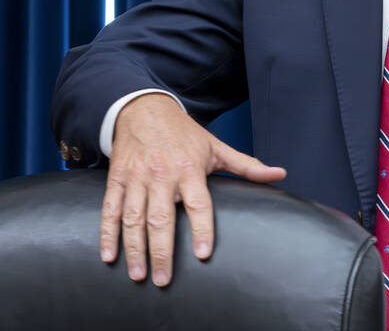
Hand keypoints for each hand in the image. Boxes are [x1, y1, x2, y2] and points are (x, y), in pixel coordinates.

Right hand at [100, 93, 285, 286]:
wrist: (145, 110)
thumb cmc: (185, 134)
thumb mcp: (217, 147)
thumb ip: (247, 165)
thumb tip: (279, 174)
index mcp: (190, 169)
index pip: (199, 204)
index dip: (202, 229)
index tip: (204, 254)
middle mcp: (163, 175)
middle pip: (161, 218)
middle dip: (162, 251)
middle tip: (163, 279)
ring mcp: (137, 178)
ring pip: (134, 218)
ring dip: (135, 249)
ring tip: (139, 274)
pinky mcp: (117, 179)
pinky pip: (111, 209)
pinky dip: (108, 233)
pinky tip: (109, 255)